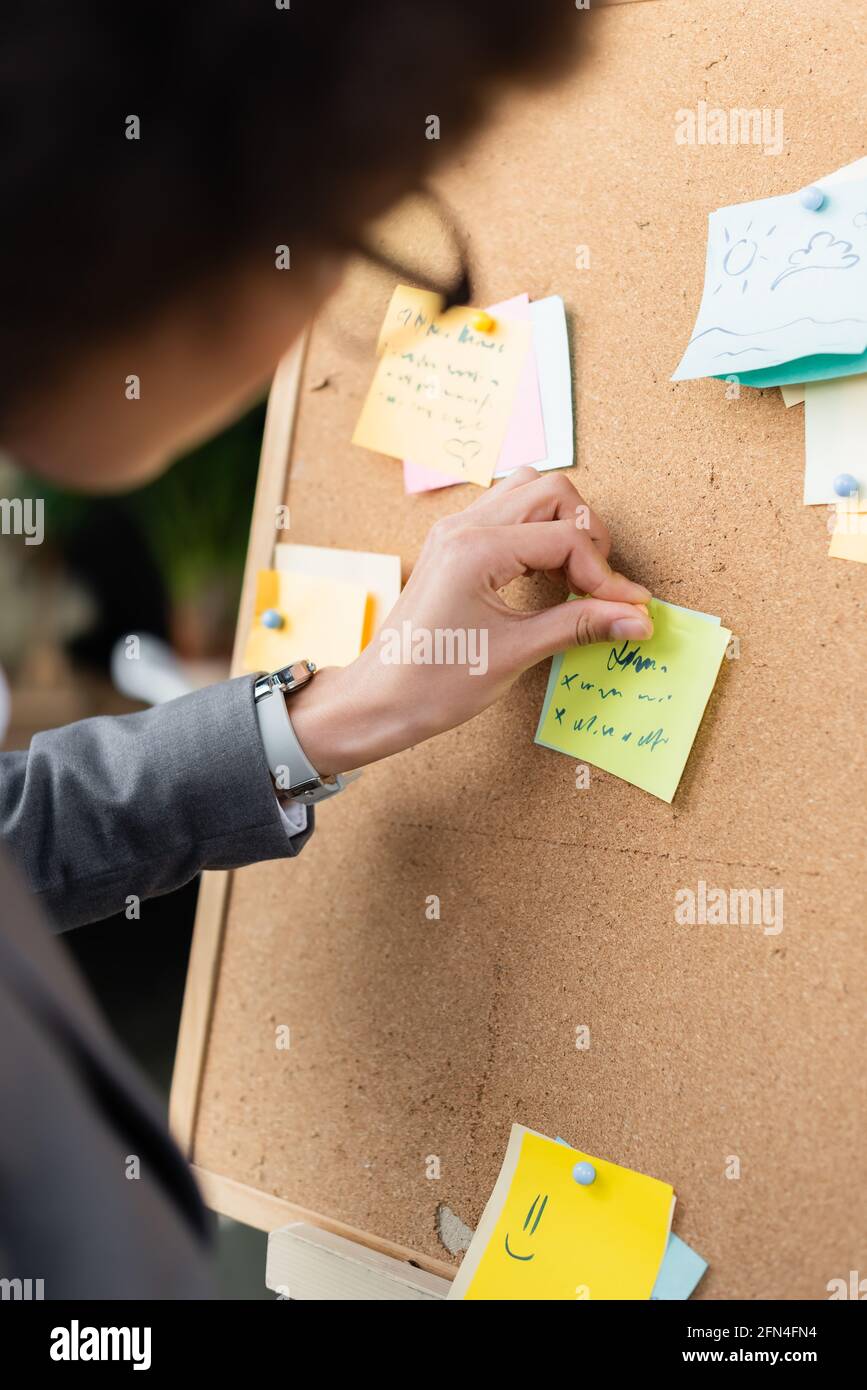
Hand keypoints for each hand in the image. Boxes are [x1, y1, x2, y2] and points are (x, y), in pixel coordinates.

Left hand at [289, 467, 651, 773]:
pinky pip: (505, 511)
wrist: (377, 700)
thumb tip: (637, 618)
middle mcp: (463, 527)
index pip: (565, 539)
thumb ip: (580, 626)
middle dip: (587, 534)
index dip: (606, 575)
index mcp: (476, 550)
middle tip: (599, 587)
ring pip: (528, 491)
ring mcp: (454, 531)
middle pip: (552, 492)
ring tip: (575, 576)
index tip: (627, 611)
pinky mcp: (451, 545)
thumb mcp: (515, 654)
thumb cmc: (433, 684)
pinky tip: (545, 574)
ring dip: (561, 524)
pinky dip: (536, 531)